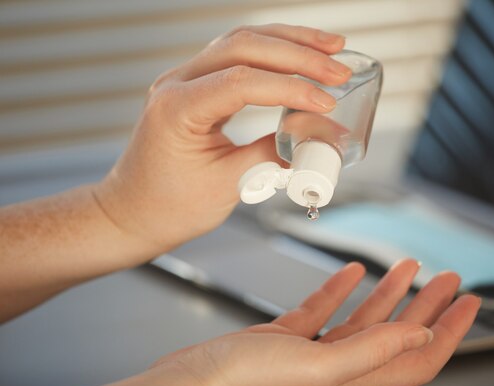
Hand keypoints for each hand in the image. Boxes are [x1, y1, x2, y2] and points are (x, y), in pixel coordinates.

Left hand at [93, 24, 351, 250]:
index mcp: (177, 109)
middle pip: (244, 48)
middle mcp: (177, 84)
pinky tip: (297, 54)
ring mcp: (185, 81)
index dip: (291, 88)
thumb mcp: (226, 184)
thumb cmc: (168, 207)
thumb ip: (272, 153)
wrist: (134, 213)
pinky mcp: (196, 87)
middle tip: (338, 67)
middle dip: (298, 54)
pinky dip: (271, 53)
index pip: (242, 81)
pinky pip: (236, 57)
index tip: (326, 101)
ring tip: (330, 47)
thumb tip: (314, 136)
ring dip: (288, 42)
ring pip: (241, 42)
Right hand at [152, 260, 480, 385]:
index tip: (471, 302)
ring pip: (364, 321)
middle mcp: (339, 370)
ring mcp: (312, 355)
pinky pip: (324, 312)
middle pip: (399, 336)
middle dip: (429, 305)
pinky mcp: (286, 340)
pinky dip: (341, 290)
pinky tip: (349, 273)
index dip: (452, 331)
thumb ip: (373, 352)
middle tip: (449, 279)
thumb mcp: (319, 367)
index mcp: (354, 379)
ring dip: (390, 293)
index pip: (420, 358)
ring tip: (409, 267)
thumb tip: (423, 339)